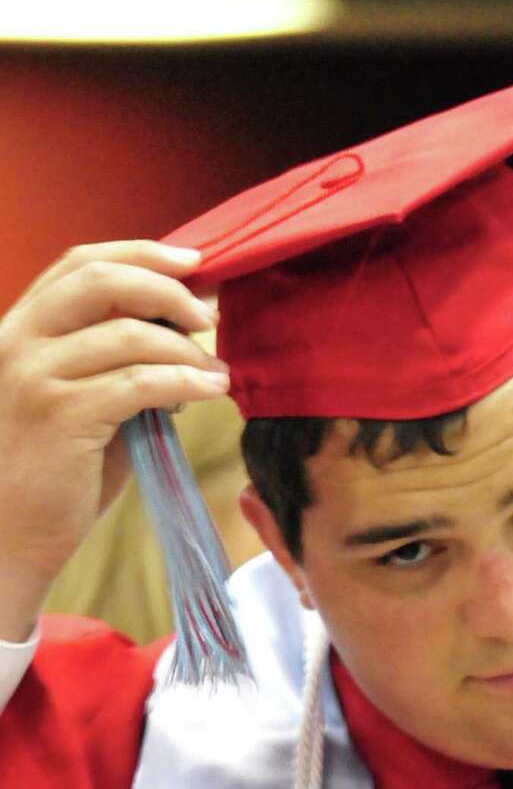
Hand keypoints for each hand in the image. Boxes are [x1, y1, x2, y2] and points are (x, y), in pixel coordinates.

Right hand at [0, 240, 230, 639]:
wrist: (9, 535)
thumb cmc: (55, 472)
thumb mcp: (84, 402)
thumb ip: (121, 363)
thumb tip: (187, 335)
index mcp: (21, 327)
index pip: (80, 264)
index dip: (141, 254)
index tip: (192, 262)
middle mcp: (20, 340)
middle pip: (102, 280)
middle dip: (167, 289)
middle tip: (210, 315)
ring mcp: (36, 376)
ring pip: (129, 334)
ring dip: (186, 349)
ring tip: (216, 370)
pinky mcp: (62, 415)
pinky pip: (140, 383)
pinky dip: (185, 382)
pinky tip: (212, 391)